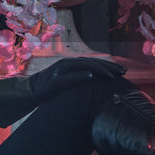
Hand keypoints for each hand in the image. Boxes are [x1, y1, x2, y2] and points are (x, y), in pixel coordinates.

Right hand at [0, 56, 125, 126]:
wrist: (30, 91)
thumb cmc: (52, 89)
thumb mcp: (70, 83)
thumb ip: (82, 80)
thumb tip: (100, 84)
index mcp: (72, 64)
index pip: (95, 63)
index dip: (109, 66)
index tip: (123, 72)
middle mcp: (67, 63)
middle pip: (92, 62)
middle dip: (109, 67)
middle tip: (123, 73)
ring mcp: (60, 70)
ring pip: (83, 66)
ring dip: (98, 70)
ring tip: (111, 76)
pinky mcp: (54, 80)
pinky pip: (69, 77)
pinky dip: (79, 75)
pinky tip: (90, 77)